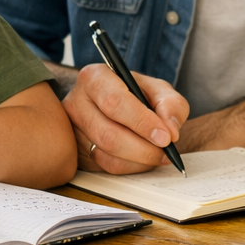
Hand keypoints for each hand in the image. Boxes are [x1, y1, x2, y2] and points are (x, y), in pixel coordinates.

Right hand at [64, 64, 189, 173]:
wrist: (115, 104)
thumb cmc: (135, 94)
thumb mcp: (157, 89)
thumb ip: (171, 104)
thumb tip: (171, 130)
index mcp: (94, 78)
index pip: (115, 102)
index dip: (142, 122)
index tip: (165, 137)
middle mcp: (76, 103)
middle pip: (108, 135)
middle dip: (143, 148)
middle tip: (166, 151)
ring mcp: (73, 130)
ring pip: (106, 155)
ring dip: (139, 160)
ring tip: (158, 154)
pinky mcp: (77, 152)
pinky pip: (105, 167)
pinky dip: (131, 167)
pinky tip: (144, 158)